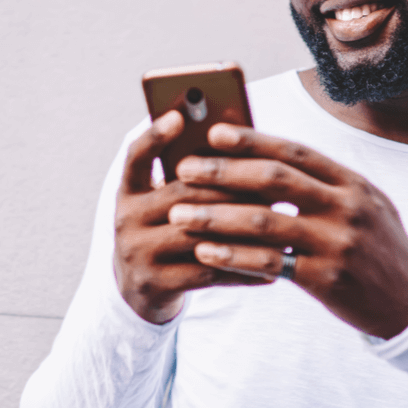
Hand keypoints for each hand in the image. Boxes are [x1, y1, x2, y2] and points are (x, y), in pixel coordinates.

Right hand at [114, 111, 274, 323]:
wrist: (139, 292)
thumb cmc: (167, 235)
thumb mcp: (164, 205)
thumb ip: (189, 181)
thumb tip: (241, 150)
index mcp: (129, 191)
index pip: (136, 156)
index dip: (155, 135)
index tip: (179, 115)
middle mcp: (126, 219)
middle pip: (181, 194)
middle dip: (230, 186)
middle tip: (273, 181)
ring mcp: (138, 252)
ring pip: (197, 234)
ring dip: (242, 228)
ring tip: (281, 221)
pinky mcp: (155, 283)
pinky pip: (207, 273)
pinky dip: (242, 269)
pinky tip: (273, 268)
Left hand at [168, 124, 407, 338]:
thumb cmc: (375, 248)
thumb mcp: (364, 205)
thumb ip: (324, 183)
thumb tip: (267, 157)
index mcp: (352, 182)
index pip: (294, 151)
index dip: (251, 139)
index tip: (212, 132)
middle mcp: (346, 207)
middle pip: (274, 180)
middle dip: (223, 172)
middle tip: (183, 169)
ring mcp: (337, 243)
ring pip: (265, 222)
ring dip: (215, 216)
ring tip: (179, 213)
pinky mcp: (326, 279)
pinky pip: (270, 264)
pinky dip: (233, 256)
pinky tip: (205, 252)